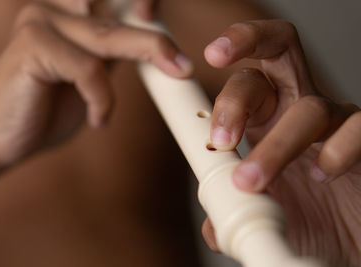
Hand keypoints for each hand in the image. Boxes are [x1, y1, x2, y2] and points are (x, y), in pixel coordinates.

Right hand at [0, 0, 191, 182]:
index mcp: (70, 12)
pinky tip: (98, 119)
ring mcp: (40, 21)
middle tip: (184, 67)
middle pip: (119, 16)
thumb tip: (156, 47)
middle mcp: (55, 8)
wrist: (2, 138)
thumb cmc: (46, 108)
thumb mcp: (91, 77)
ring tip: (161, 83)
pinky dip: (102, 98)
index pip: (117, 1)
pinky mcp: (32, 45)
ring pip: (109, 37)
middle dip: (156, 39)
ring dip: (144, 60)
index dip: (146, 6)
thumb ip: (113, 56)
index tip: (174, 37)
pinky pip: (88, 69)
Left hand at [202, 20, 360, 265]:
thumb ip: (230, 212)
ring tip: (249, 182)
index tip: (203, 67)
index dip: (226, 66)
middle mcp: (297, 109)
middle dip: (246, 43)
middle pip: (277, 51)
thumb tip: (211, 224)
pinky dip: (337, 150)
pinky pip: (357, 129)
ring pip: (308, 108)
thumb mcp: (257, 216)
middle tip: (214, 61)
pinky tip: (319, 174)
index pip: (246, 77)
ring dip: (273, 146)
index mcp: (265, 118)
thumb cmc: (303, 221)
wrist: (345, 244)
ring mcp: (334, 122)